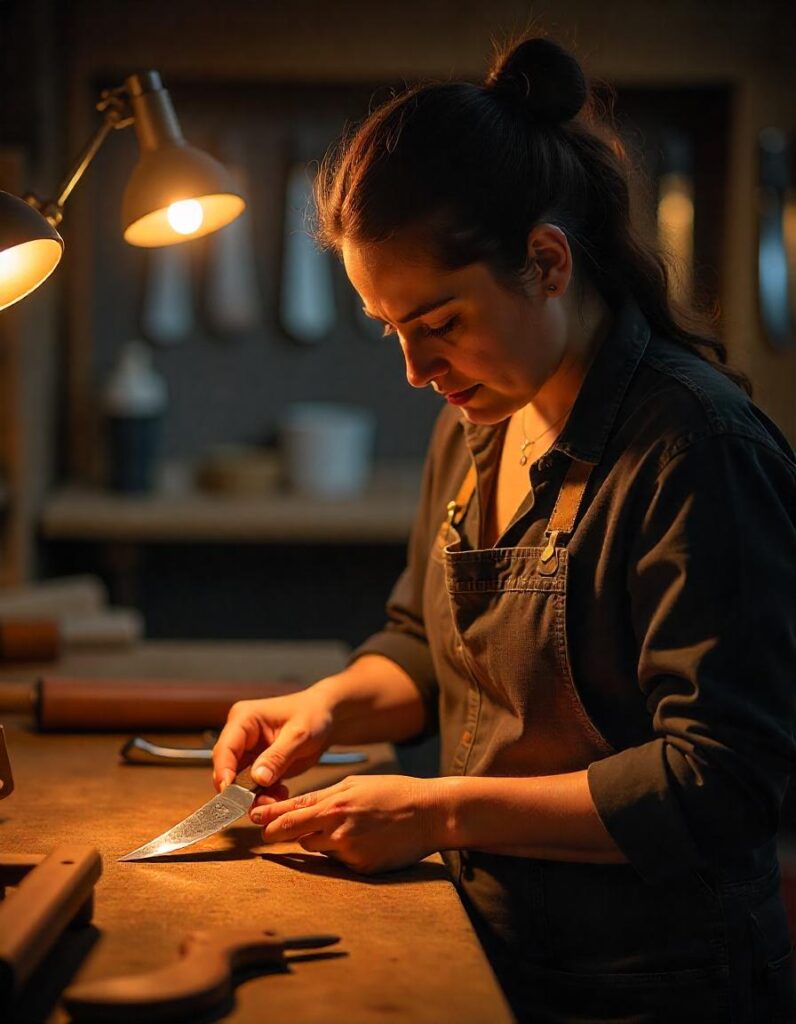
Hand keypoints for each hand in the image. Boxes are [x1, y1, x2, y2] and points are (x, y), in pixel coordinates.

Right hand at [212, 687, 335, 791]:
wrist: (327, 716)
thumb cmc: (313, 715)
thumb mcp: (298, 735)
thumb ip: (277, 757)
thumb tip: (258, 779)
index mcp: (244, 719)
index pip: (225, 748)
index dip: (223, 772)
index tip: (230, 794)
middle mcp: (241, 735)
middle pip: (228, 768)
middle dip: (241, 790)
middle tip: (258, 805)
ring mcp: (249, 751)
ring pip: (240, 782)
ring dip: (255, 796)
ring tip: (276, 800)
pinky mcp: (259, 765)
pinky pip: (255, 786)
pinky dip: (265, 795)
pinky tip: (281, 795)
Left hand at [250, 774, 440, 873]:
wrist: (429, 813)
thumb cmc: (392, 793)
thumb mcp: (355, 784)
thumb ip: (324, 796)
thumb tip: (297, 807)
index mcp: (335, 802)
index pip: (291, 813)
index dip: (269, 818)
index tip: (253, 820)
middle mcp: (338, 827)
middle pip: (295, 835)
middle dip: (280, 834)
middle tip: (270, 834)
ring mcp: (349, 850)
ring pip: (316, 849)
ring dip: (316, 841)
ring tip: (338, 829)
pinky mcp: (361, 868)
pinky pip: (339, 862)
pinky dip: (342, 853)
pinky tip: (362, 841)